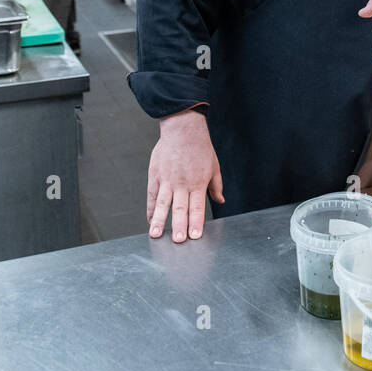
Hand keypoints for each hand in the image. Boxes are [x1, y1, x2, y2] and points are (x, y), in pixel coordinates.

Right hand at [146, 109, 223, 241]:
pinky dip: (151, 209)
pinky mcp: (156, 175)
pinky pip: (152, 195)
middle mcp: (182, 184)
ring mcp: (167, 180)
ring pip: (163, 204)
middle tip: (177, 241)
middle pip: (180, 208)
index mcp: (198, 183)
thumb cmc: (200, 148)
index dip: (196, 223)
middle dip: (179, 226)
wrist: (183, 129)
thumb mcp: (214, 166)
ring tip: (155, 234)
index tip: (195, 236)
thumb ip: (216, 185)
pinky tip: (150, 220)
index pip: (197, 207)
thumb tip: (220, 200)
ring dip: (159, 220)